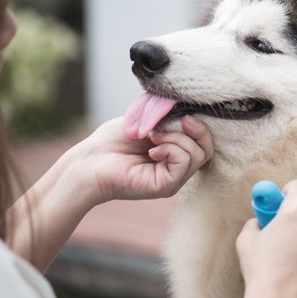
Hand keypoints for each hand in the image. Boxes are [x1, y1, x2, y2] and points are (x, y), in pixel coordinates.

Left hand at [70, 115, 212, 204]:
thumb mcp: (147, 121)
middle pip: (205, 151)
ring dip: (176, 138)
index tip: (186, 115)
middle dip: (195, 132)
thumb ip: (168, 116)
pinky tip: (152, 149)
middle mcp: (177, 170)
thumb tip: (188, 110)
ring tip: (153, 137)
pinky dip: (171, 149)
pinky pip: (183, 163)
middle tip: (175, 123)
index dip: (200, 129)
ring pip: (197, 155)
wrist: (90, 160)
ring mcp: (172, 180)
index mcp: (175, 155)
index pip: (203, 144)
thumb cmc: (113, 142)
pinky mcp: (165, 187)